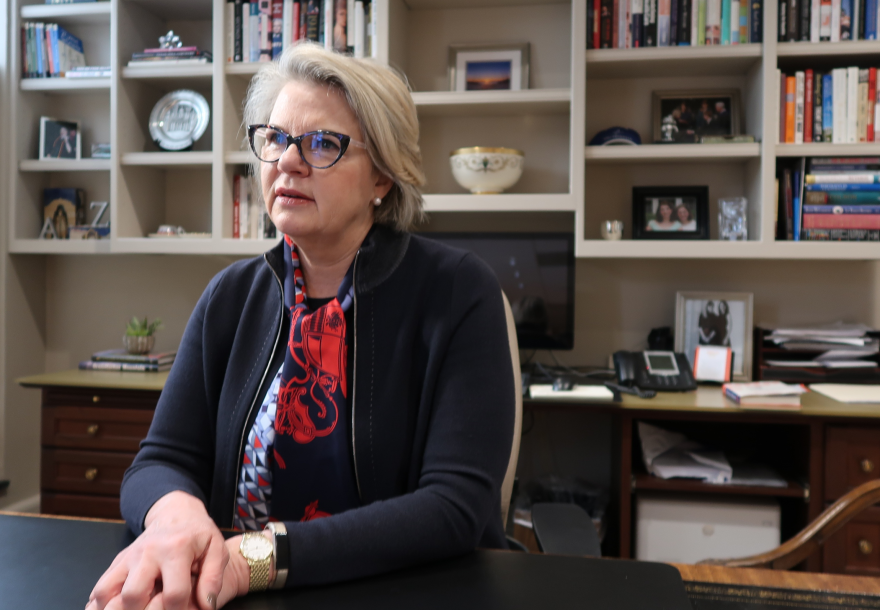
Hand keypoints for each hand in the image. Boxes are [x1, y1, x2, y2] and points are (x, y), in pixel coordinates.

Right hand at [86, 491, 230, 609]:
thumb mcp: (216, 549)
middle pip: (132, 595)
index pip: (173, 593)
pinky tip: (110, 609)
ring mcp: (128, 557)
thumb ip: (213, 578)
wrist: (175, 513)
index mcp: (175, 549)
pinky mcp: (117, 562)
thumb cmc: (198, 535)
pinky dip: (99, 603)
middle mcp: (147, 553)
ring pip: (106, 592)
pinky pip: (99, 587)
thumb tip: (207, 606)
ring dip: (114, 608)